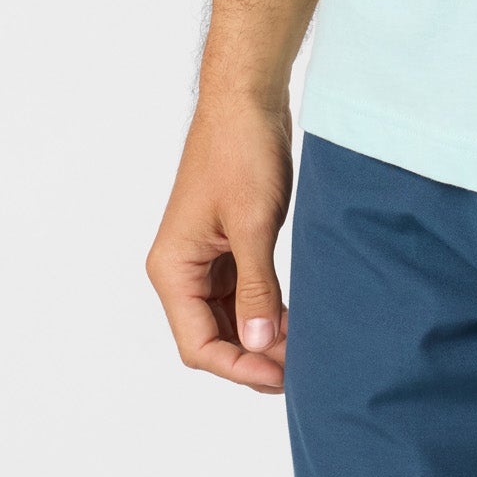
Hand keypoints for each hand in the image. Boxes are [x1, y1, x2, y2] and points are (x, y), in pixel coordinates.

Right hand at [147, 96, 293, 392]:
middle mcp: (181, 268)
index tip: (283, 377)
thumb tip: (258, 345)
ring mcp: (204, 257)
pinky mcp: (227, 243)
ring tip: (303, 348)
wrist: (248, 99)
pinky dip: (264, 309)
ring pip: (228, 318)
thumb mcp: (252, 224)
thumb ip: (255, 289)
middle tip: (301, 368)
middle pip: (211, 337)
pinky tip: (294, 319)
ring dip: (260, 336)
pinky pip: (241, 292)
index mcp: (173, 269)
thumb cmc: (241, 152)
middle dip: (252, 356)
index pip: (198, 344)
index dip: (240, 367)